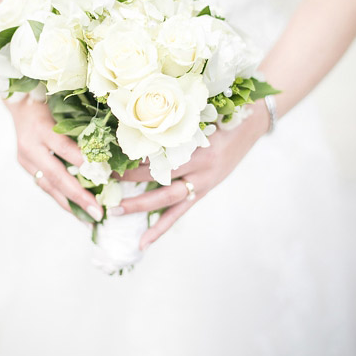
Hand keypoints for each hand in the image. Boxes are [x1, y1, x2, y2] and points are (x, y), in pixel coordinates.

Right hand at [6, 97, 102, 221]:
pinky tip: (77, 211)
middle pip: (56, 176)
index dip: (83, 162)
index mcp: (41, 128)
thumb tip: (116, 144)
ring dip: (70, 204)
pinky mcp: (27, 166)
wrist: (21, 103)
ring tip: (89, 220)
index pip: (64, 148)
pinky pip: (46, 186)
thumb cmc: (53, 101)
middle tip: (98, 212)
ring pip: (49, 186)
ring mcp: (26, 159)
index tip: (106, 174)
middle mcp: (31, 146)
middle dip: (78, 196)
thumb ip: (85, 125)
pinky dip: (62, 198)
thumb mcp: (68, 107)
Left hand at [115, 102, 268, 249]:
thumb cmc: (225, 113)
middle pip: (159, 175)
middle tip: (103, 180)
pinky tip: (144, 242)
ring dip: (140, 205)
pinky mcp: (204, 191)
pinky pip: (179, 212)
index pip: (161, 151)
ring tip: (115, 212)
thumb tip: (138, 121)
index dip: (134, 154)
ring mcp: (203, 181)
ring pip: (166, 198)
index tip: (109, 153)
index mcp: (199, 142)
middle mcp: (200, 165)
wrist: (253, 124)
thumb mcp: (201, 112)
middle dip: (129, 179)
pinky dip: (161, 228)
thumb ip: (175, 122)